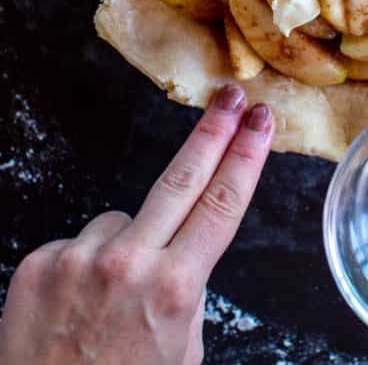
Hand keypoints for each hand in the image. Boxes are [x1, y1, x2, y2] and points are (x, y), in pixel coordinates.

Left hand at [0, 85, 272, 364]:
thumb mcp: (182, 350)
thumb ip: (185, 290)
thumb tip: (182, 246)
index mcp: (174, 288)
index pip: (222, 203)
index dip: (246, 155)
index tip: (260, 120)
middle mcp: (128, 264)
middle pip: (181, 177)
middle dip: (211, 131)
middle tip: (230, 96)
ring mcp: (80, 259)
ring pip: (119, 220)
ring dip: (124, 244)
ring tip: (108, 301)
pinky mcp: (40, 262)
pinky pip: (78, 242)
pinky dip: (84, 264)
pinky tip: (76, 305)